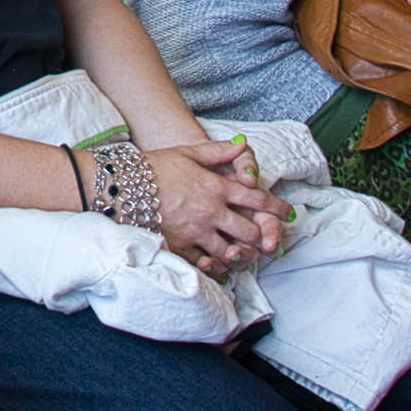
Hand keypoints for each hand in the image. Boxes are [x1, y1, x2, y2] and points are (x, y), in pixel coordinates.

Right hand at [145, 141, 288, 274]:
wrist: (123, 186)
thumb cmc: (155, 166)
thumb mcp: (188, 152)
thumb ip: (218, 152)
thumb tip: (241, 146)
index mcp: (216, 187)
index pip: (257, 199)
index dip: (277, 207)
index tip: (288, 212)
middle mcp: (212, 212)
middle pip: (250, 231)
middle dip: (262, 236)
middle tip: (265, 238)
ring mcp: (197, 231)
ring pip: (232, 250)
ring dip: (241, 253)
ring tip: (243, 253)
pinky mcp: (182, 247)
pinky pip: (207, 262)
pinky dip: (217, 264)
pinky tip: (220, 263)